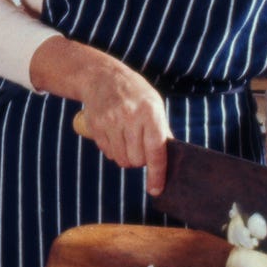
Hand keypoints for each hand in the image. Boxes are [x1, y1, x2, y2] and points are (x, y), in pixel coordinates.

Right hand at [78, 62, 170, 195]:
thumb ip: (161, 130)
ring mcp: (111, 121)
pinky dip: (114, 150)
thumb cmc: (134, 93)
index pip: (155, 150)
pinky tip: (115, 134)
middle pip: (137, 159)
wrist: (102, 76)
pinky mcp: (96, 126)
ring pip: (122, 160)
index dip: (157, 173)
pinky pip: (108, 153)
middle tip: (140, 146)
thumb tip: (170, 158)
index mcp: (150, 111)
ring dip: (127, 157)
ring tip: (127, 138)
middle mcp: (130, 117)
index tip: (156, 189)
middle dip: (140, 160)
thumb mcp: (154, 104)